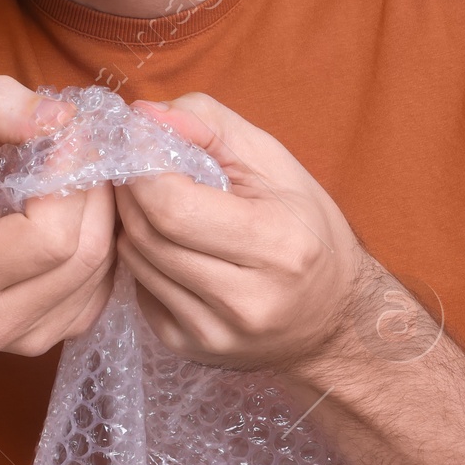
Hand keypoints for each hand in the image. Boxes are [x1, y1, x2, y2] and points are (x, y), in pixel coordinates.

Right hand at [0, 74, 116, 356]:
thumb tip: (62, 117)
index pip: (50, 235)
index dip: (70, 175)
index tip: (66, 133)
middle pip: (87, 250)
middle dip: (95, 187)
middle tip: (84, 147)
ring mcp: (31, 337)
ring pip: (104, 264)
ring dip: (105, 209)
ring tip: (80, 175)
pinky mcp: (62, 333)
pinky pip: (108, 279)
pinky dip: (104, 235)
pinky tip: (79, 211)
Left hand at [111, 93, 367, 371]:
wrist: (333, 316)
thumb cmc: (305, 226)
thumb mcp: (273, 161)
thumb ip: (209, 125)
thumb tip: (143, 116)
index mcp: (277, 245)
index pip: (173, 206)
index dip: (143, 166)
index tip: (140, 141)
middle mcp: (247, 301)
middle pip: (147, 233)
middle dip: (131, 190)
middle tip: (137, 165)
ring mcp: (215, 332)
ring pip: (135, 261)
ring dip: (132, 221)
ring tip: (154, 200)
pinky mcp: (189, 348)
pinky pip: (139, 289)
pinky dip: (143, 257)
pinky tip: (167, 243)